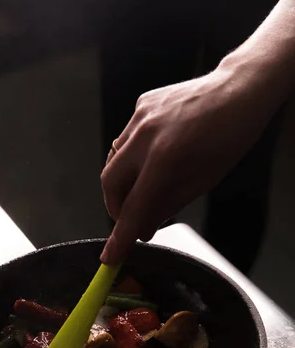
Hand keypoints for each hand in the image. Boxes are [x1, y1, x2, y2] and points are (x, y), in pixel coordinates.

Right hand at [100, 63, 271, 264]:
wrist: (237, 90)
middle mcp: (145, 136)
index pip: (134, 208)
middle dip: (116, 207)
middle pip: (110, 183)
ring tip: (145, 187)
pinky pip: (126, 139)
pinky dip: (133, 156)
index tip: (111, 256)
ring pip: (114, 160)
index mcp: (165, 159)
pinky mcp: (141, 105)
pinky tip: (153, 156)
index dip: (121, 236)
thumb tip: (143, 228)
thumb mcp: (201, 182)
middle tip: (131, 218)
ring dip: (123, 182)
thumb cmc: (228, 138)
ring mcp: (140, 117)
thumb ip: (166, 206)